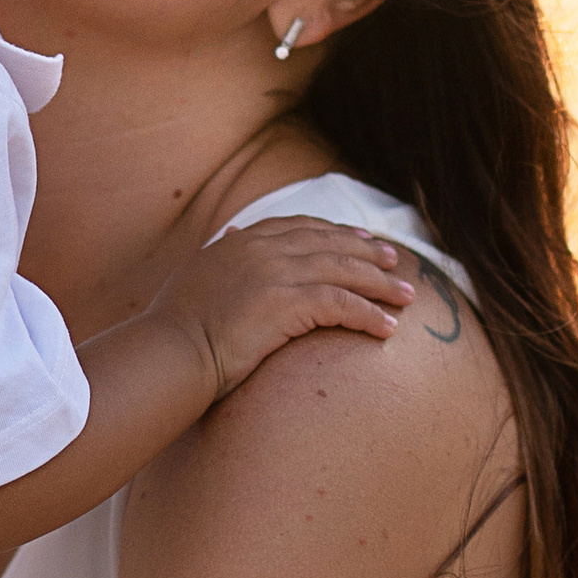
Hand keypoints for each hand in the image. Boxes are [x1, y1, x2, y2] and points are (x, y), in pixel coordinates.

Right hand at [147, 216, 414, 398]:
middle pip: (330, 242)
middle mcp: (262, 248)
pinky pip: (342, 304)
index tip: (360, 238)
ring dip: (381, 283)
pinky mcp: (288, 302)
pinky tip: (388, 327)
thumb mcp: (198, 278)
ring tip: (407, 296)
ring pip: (344, 270)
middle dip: (368, 251)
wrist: (170, 351)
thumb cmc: (176, 329)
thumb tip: (228, 235)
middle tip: (395, 261)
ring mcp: (276, 272)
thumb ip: (221, 256)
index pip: (299, 226)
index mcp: (241, 241)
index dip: (335, 231)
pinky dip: (369, 314)